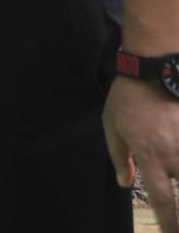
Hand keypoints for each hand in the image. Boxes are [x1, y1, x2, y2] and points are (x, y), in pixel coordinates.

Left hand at [104, 77, 178, 232]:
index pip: (164, 200)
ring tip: (176, 178)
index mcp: (150, 155)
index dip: (170, 222)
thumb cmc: (128, 97)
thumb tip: (124, 183)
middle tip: (177, 222)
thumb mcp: (112, 126)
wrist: (155, 68)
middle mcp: (175, 154)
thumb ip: (119, 157)